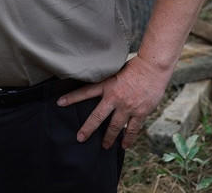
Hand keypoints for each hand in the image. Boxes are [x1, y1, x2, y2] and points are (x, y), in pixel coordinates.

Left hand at [56, 55, 170, 148]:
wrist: (152, 68)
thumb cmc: (134, 66)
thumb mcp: (115, 70)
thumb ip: (107, 80)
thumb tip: (99, 85)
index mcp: (107, 85)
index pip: (85, 92)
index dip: (71, 97)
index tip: (59, 103)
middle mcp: (115, 97)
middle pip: (98, 116)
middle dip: (88, 128)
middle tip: (80, 138)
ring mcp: (127, 106)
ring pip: (115, 126)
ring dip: (109, 138)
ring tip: (104, 146)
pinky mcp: (140, 112)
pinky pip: (133, 129)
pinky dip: (128, 138)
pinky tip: (124, 145)